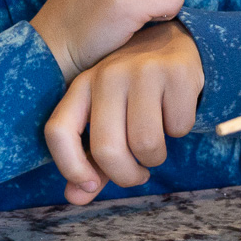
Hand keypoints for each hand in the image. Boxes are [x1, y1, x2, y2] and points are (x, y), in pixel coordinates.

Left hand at [44, 21, 204, 205]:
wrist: (176, 42)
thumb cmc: (136, 90)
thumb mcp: (109, 116)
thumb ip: (91, 158)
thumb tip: (76, 198)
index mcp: (82, 85)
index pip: (59, 131)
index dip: (71, 167)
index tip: (90, 185)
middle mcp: (108, 74)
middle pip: (107, 149)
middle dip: (127, 175)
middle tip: (138, 174)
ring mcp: (144, 71)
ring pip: (146, 144)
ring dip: (156, 158)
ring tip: (157, 145)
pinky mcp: (178, 73)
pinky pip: (178, 127)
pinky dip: (181, 131)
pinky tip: (176, 115)